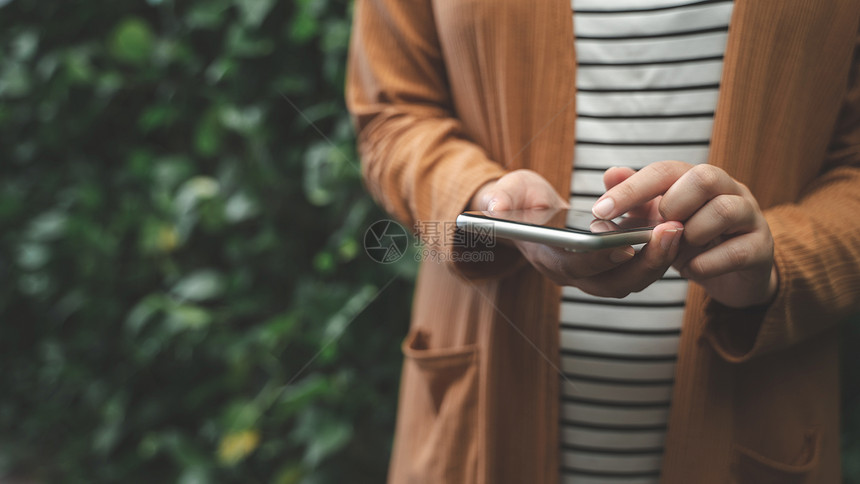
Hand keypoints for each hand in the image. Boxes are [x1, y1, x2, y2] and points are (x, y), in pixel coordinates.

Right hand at [471, 170, 683, 297]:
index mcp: (547, 259)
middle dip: (646, 263)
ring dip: (660, 259)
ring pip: (634, 280)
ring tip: (680, 227)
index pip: (576, 266)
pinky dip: (661, 251)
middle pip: (615, 284)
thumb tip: (496, 207)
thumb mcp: (507, 191)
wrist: (528, 215)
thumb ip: (501, 197)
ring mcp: (597, 274)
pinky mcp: (616, 264)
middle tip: (671, 231)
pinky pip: (643, 266)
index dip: (600, 258)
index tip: (625, 244)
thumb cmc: (518, 201)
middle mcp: (575, 275)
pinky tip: (678, 223)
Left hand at [592, 162, 777, 307]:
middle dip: (673, 204)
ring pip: (724, 210)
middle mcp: (726, 189)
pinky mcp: (761, 247)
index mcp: (696, 179)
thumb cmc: (691, 240)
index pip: (664, 171)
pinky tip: (693, 270)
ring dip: (692, 234)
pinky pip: (738, 250)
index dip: (631, 189)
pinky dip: (707, 264)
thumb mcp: (658, 220)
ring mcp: (749, 215)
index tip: (600, 210)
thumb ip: (635, 199)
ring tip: (680, 250)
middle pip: (703, 176)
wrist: (734, 272)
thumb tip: (610, 174)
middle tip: (660, 228)